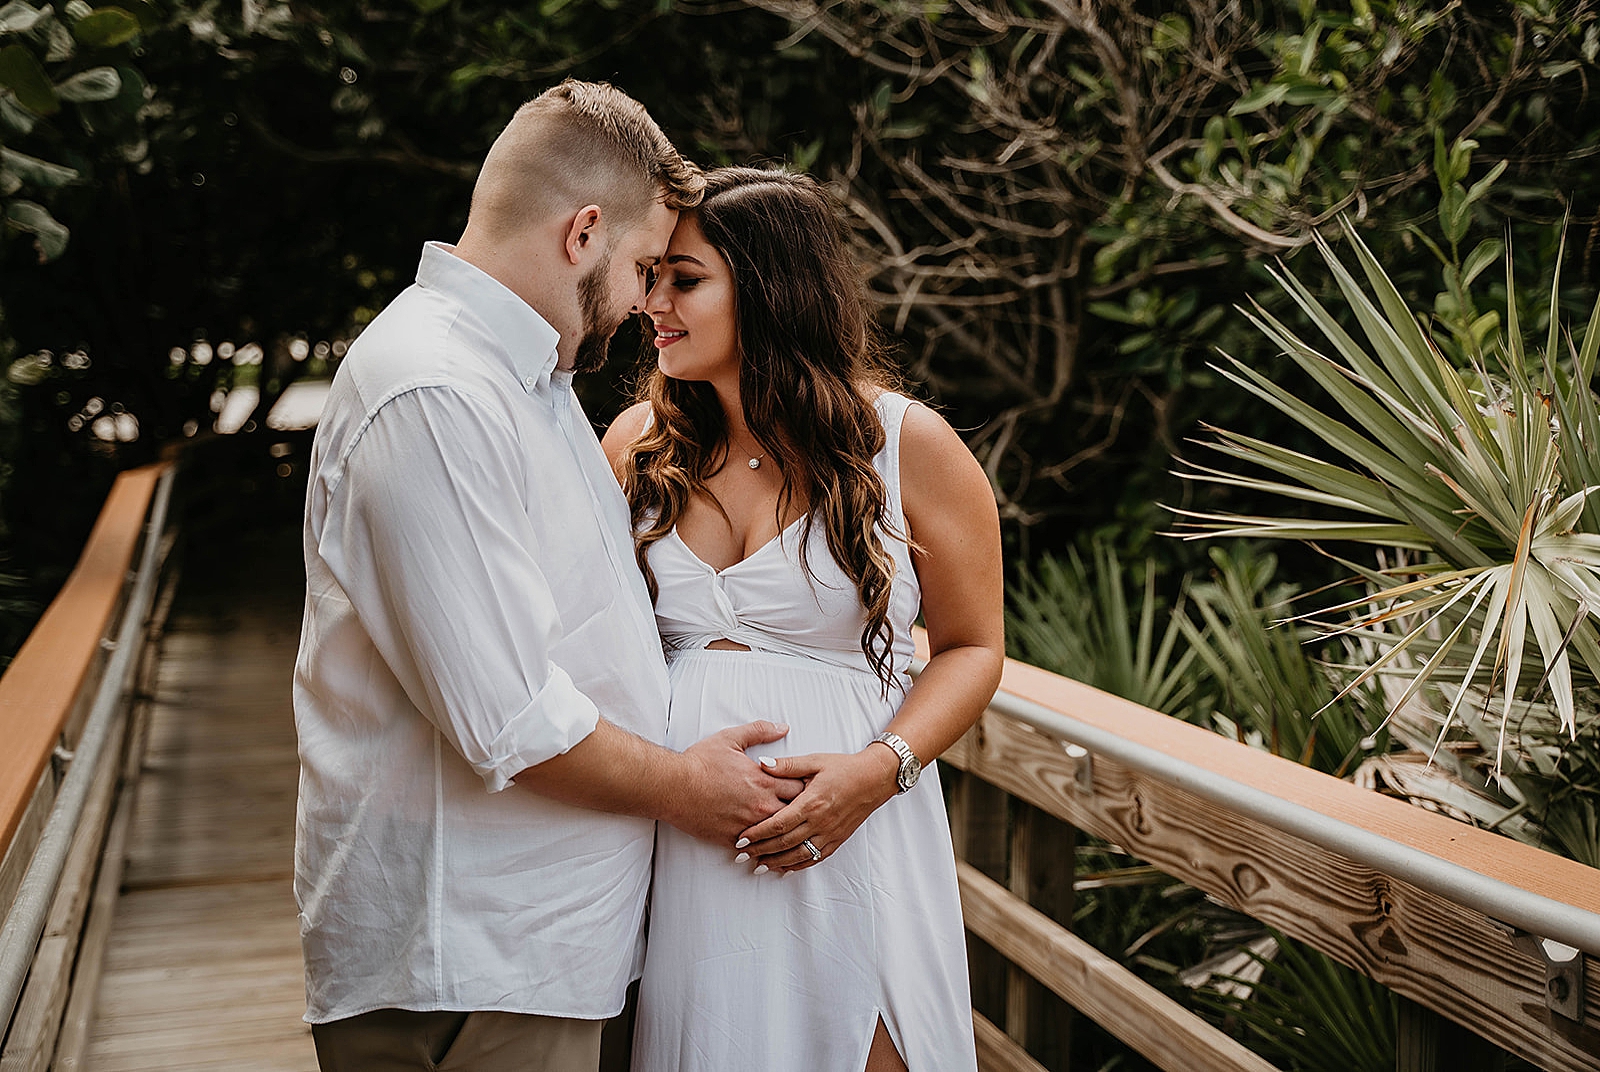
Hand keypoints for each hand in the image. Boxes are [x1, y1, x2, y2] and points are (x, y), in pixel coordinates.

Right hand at [666, 720, 804, 843]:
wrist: (673, 787)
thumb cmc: (699, 763)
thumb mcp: (730, 739)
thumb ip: (760, 731)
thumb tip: (783, 727)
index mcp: (763, 781)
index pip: (801, 787)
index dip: (806, 787)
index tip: (807, 787)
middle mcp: (760, 805)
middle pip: (796, 812)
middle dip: (801, 810)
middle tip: (804, 809)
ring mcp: (748, 825)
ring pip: (780, 834)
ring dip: (785, 830)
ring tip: (792, 830)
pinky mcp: (733, 839)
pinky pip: (757, 848)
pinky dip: (765, 846)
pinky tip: (769, 846)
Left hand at [736, 747, 898, 872]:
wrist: (874, 779)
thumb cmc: (844, 768)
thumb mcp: (815, 761)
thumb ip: (787, 765)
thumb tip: (762, 764)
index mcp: (811, 802)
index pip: (778, 823)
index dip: (757, 833)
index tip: (740, 840)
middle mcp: (820, 822)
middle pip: (784, 843)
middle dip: (760, 851)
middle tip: (741, 856)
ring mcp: (829, 834)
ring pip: (798, 855)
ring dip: (776, 863)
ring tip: (758, 867)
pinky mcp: (837, 840)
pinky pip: (815, 858)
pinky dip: (798, 866)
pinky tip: (784, 869)